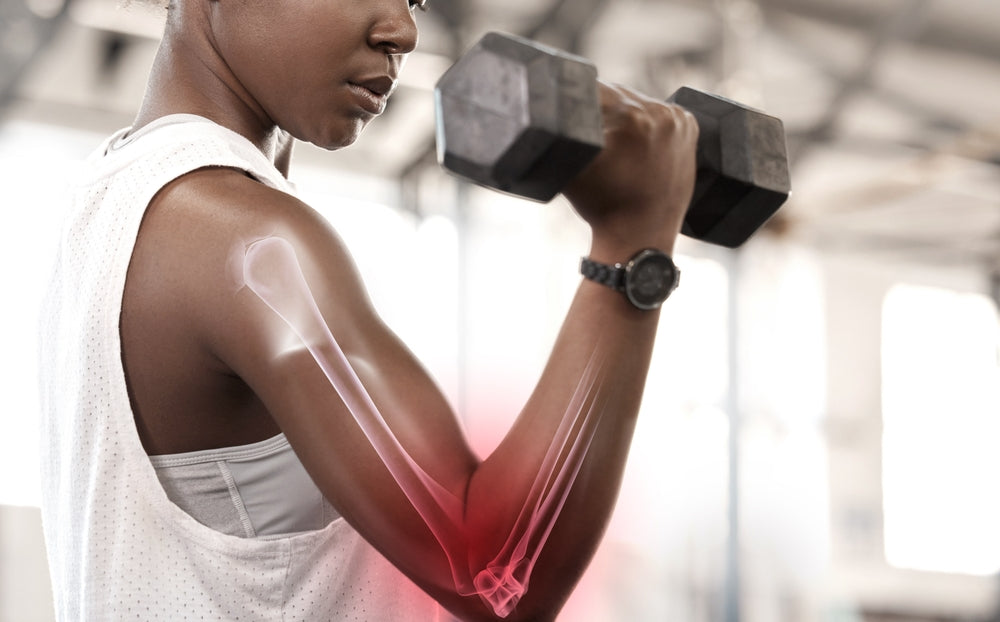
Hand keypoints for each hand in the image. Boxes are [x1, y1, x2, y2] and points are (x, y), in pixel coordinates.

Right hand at [563, 82, 698, 258]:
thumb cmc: (602, 206)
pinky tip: (639, 146)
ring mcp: (677, 119)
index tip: (574, 119)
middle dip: (602, 110)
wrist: (640, 236)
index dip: (577, 101)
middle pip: (617, 93)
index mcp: (628, 117)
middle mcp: (658, 113)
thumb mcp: (571, 165)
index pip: (593, 89)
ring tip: (618, 148)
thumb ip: (561, 128)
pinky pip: (659, 112)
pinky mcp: (688, 126)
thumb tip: (548, 102)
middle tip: (598, 141)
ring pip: (637, 101)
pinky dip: (647, 123)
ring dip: (625, 115)